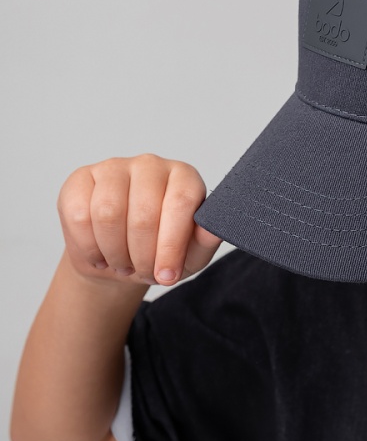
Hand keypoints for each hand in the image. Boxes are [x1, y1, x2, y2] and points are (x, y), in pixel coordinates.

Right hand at [57, 154, 223, 287]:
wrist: (121, 257)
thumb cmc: (161, 251)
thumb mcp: (191, 254)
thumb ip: (205, 240)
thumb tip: (214, 228)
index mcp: (184, 177)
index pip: (180, 203)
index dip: (171, 245)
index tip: (167, 276)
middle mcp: (151, 165)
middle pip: (143, 213)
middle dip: (142, 256)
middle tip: (143, 271)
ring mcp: (114, 167)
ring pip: (108, 213)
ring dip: (115, 253)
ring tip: (123, 263)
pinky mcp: (81, 179)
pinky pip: (79, 215)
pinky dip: (88, 246)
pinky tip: (100, 254)